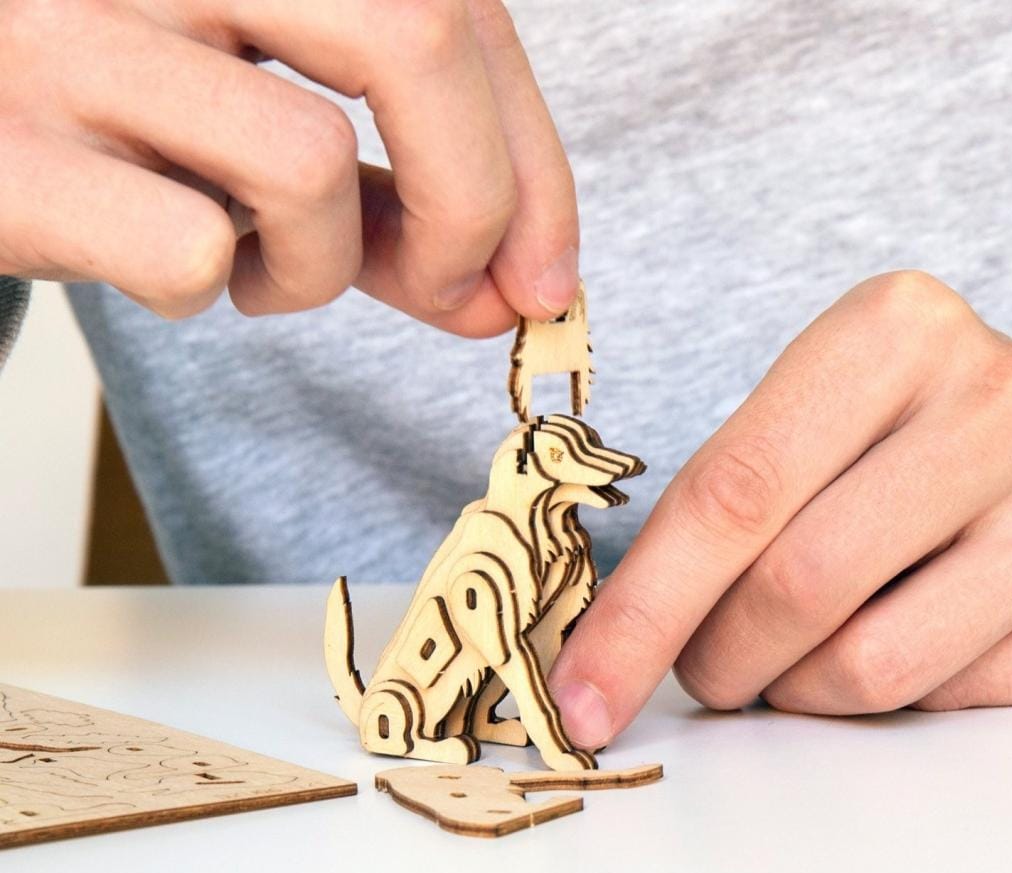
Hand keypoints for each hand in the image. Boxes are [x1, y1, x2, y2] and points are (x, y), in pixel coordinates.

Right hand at [0, 0, 577, 329]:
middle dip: (476, 205)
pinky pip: (192, 250)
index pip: (457, 8)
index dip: (534, 161)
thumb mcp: (281, 143)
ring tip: (259, 264)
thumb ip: (400, 207)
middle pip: (416, 36)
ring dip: (320, 264)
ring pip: (306, 159)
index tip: (547, 275)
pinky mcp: (13, 155)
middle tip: (455, 292)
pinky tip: (166, 270)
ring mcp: (69, 33)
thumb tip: (513, 295)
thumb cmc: (137, 131)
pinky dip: (211, 292)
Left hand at [550, 271, 1011, 747]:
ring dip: (793, 690)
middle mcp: (987, 404)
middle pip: (795, 587)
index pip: (729, 496)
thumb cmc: (883, 419)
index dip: (641, 613)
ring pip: (870, 665)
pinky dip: (879, 697)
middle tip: (701, 667)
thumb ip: (724, 501)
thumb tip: (616, 640)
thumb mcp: (800, 413)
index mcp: (887, 336)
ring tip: (783, 659)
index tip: (581, 700)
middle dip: (717, 659)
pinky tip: (874, 641)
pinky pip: (945, 696)